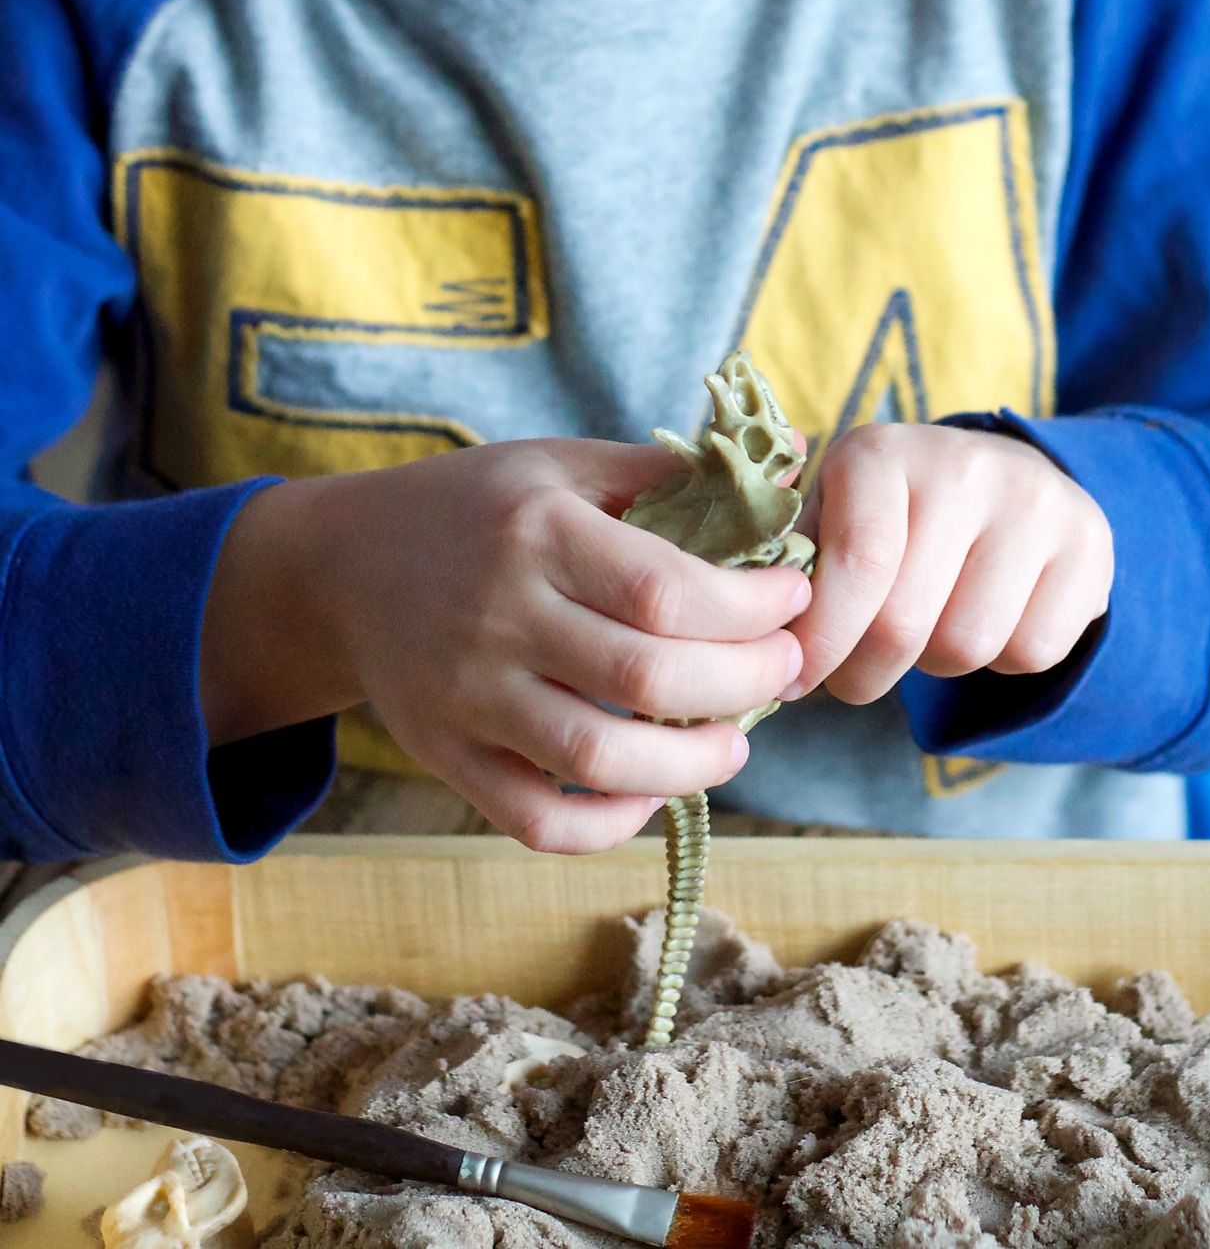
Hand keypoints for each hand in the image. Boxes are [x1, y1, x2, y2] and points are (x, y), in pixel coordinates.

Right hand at [200, 439, 810, 852]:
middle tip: (786, 671)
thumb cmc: (477, 506)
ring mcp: (467, 695)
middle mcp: (499, 615)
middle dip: (744, 683)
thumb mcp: (560, 465)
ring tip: (734, 743)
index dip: (750, 606)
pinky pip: (538, 820)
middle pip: (646, 675)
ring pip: (597, 759)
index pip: (665, 588)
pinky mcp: (446, 756)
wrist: (342, 564)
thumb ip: (667, 472)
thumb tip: (793, 461)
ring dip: (692, 765)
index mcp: (538, 531)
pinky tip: (652, 788)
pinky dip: (610, 822)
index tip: (793, 600)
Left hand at [787, 424, 1111, 704]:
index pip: (858, 564)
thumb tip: (760, 619)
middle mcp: (963, 465)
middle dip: (864, 673)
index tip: (798, 678)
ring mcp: (1035, 501)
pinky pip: (1033, 651)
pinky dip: (1001, 662)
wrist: (1009, 479)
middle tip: (851, 677)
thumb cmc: (894, 512)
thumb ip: (789, 557)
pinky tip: (988, 617)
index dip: (823, 639)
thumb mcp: (834, 510)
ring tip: (927, 628)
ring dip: (935, 665)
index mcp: (882, 452)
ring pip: (968, 645)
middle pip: (906, 622)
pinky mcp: (1088, 543)